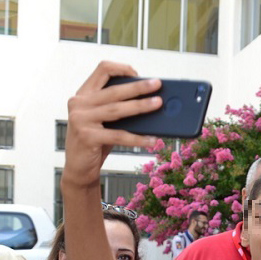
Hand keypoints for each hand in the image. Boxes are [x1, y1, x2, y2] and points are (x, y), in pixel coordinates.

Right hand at [63, 61, 161, 189]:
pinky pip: (118, 136)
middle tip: (157, 84)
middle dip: (138, 86)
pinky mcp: (87, 136)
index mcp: (83, 94)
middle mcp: (79, 103)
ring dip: (140, 106)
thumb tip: (152, 101)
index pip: (102, 70)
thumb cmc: (97, 141)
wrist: (79, 167)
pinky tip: (152, 140)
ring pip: (117, 110)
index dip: (121, 68)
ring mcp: (81, 119)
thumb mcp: (105, 121)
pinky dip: (138, 138)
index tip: (138, 74)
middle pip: (113, 90)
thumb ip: (119, 108)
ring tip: (158, 104)